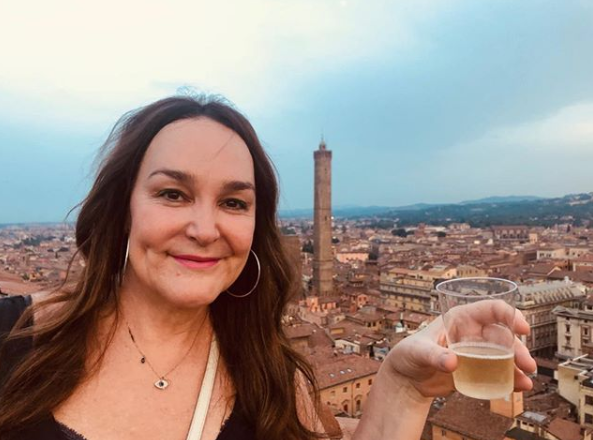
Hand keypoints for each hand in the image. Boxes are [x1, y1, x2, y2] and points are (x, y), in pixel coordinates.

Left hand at [384, 301, 536, 398]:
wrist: (405, 380)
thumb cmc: (408, 356)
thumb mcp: (418, 352)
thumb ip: (434, 355)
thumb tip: (452, 363)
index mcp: (460, 318)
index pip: (490, 309)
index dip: (509, 314)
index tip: (522, 327)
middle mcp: (472, 332)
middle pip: (502, 334)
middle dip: (517, 347)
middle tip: (526, 364)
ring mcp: (476, 351)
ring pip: (504, 354)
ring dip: (518, 365)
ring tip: (526, 380)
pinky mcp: (476, 370)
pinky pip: (498, 372)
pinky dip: (510, 378)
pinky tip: (521, 386)